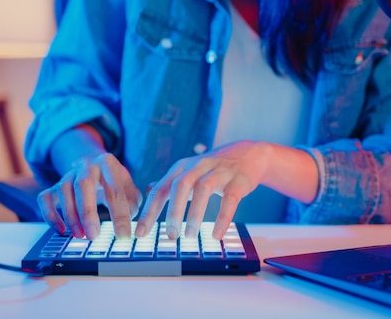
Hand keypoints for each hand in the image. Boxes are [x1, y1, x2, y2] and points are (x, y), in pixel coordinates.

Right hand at [37, 152, 141, 239]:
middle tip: (94, 236)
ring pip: (64, 191)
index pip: (115, 190)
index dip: (120, 215)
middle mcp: (86, 166)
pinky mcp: (54, 186)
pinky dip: (50, 215)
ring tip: (80, 236)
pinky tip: (60, 230)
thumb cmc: (114, 181)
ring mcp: (67, 175)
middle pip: (83, 185)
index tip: (123, 236)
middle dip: (88, 212)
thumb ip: (133, 201)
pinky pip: (44, 199)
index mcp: (108, 163)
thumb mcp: (129, 186)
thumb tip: (130, 218)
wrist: (93, 165)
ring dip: (71, 216)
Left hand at [135, 140, 271, 239]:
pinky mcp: (239, 180)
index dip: (149, 211)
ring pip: (203, 189)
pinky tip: (216, 234)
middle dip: (173, 211)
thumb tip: (150, 191)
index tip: (140, 232)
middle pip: (181, 185)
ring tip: (189, 235)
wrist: (250, 154)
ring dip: (195, 214)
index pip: (161, 189)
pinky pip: (229, 199)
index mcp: (183, 168)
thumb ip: (171, 182)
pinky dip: (223, 218)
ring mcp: (220, 171)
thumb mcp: (190, 171)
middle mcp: (199, 166)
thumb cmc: (216, 168)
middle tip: (169, 235)